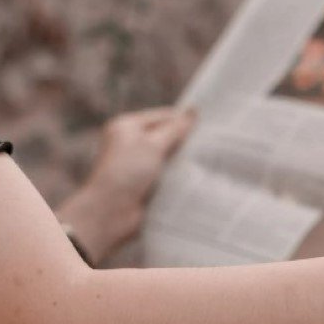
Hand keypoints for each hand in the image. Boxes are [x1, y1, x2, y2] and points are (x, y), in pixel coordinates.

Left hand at [56, 106, 195, 264]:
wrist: (111, 212)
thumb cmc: (127, 172)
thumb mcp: (153, 144)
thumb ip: (175, 128)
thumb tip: (194, 111)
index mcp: (126, 127)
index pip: (161, 116)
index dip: (183, 119)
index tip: (209, 122)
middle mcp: (130, 143)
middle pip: (165, 136)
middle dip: (185, 140)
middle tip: (212, 140)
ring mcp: (138, 165)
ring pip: (168, 156)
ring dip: (183, 159)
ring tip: (208, 157)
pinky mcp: (146, 184)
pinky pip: (167, 174)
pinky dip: (179, 174)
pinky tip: (196, 174)